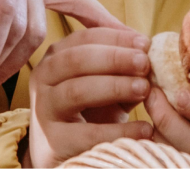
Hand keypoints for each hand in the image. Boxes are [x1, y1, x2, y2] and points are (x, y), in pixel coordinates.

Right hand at [21, 27, 153, 168]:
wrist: (65, 152)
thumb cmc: (90, 110)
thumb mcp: (104, 81)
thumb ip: (121, 64)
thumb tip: (146, 45)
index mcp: (56, 56)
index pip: (84, 38)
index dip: (115, 38)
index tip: (145, 44)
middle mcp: (44, 76)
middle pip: (77, 59)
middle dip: (114, 58)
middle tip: (145, 63)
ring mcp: (45, 107)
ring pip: (77, 91)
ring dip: (114, 87)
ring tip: (144, 89)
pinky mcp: (53, 139)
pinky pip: (88, 133)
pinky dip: (120, 130)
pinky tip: (144, 129)